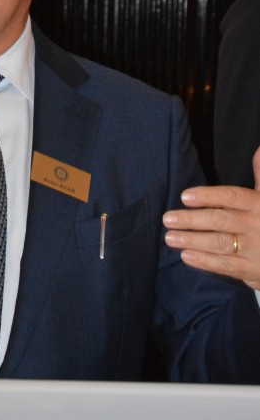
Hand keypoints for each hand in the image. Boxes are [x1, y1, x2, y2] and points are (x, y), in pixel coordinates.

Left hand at [163, 145, 259, 289]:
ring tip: (170, 237)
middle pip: (220, 221)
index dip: (208, 196)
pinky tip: (186, 256)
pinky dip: (205, 262)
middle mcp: (256, 226)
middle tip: (167, 219)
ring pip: (219, 243)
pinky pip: (227, 266)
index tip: (185, 196)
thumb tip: (258, 149)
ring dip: (192, 241)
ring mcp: (255, 249)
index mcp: (258, 205)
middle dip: (191, 220)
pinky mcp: (253, 270)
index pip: (231, 197)